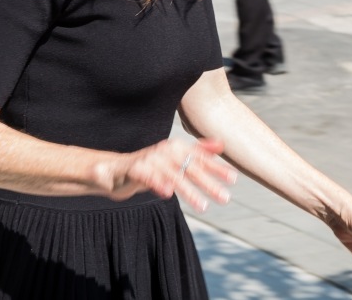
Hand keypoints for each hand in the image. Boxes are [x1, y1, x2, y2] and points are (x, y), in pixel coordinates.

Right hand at [105, 138, 236, 212]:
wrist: (117, 170)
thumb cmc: (152, 165)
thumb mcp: (175, 157)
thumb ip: (198, 150)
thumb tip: (221, 144)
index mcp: (176, 147)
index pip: (201, 157)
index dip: (217, 167)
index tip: (234, 178)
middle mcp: (165, 150)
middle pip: (191, 167)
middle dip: (209, 183)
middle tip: (225, 198)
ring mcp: (150, 159)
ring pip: (173, 175)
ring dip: (189, 191)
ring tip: (202, 207)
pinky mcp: (135, 169)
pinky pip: (149, 177)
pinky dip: (158, 184)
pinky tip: (167, 194)